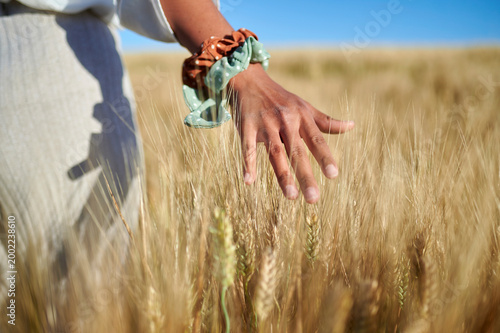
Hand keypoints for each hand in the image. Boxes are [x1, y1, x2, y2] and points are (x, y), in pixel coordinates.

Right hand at [229, 63, 354, 203]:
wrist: (250, 80)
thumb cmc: (281, 98)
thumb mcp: (304, 106)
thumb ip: (325, 121)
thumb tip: (352, 126)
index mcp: (302, 117)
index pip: (317, 140)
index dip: (325, 157)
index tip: (333, 175)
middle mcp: (286, 120)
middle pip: (297, 152)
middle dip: (305, 175)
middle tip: (314, 198)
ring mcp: (266, 124)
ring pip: (275, 153)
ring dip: (283, 175)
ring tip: (291, 197)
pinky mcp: (247, 127)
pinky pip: (247, 148)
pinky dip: (248, 164)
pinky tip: (249, 181)